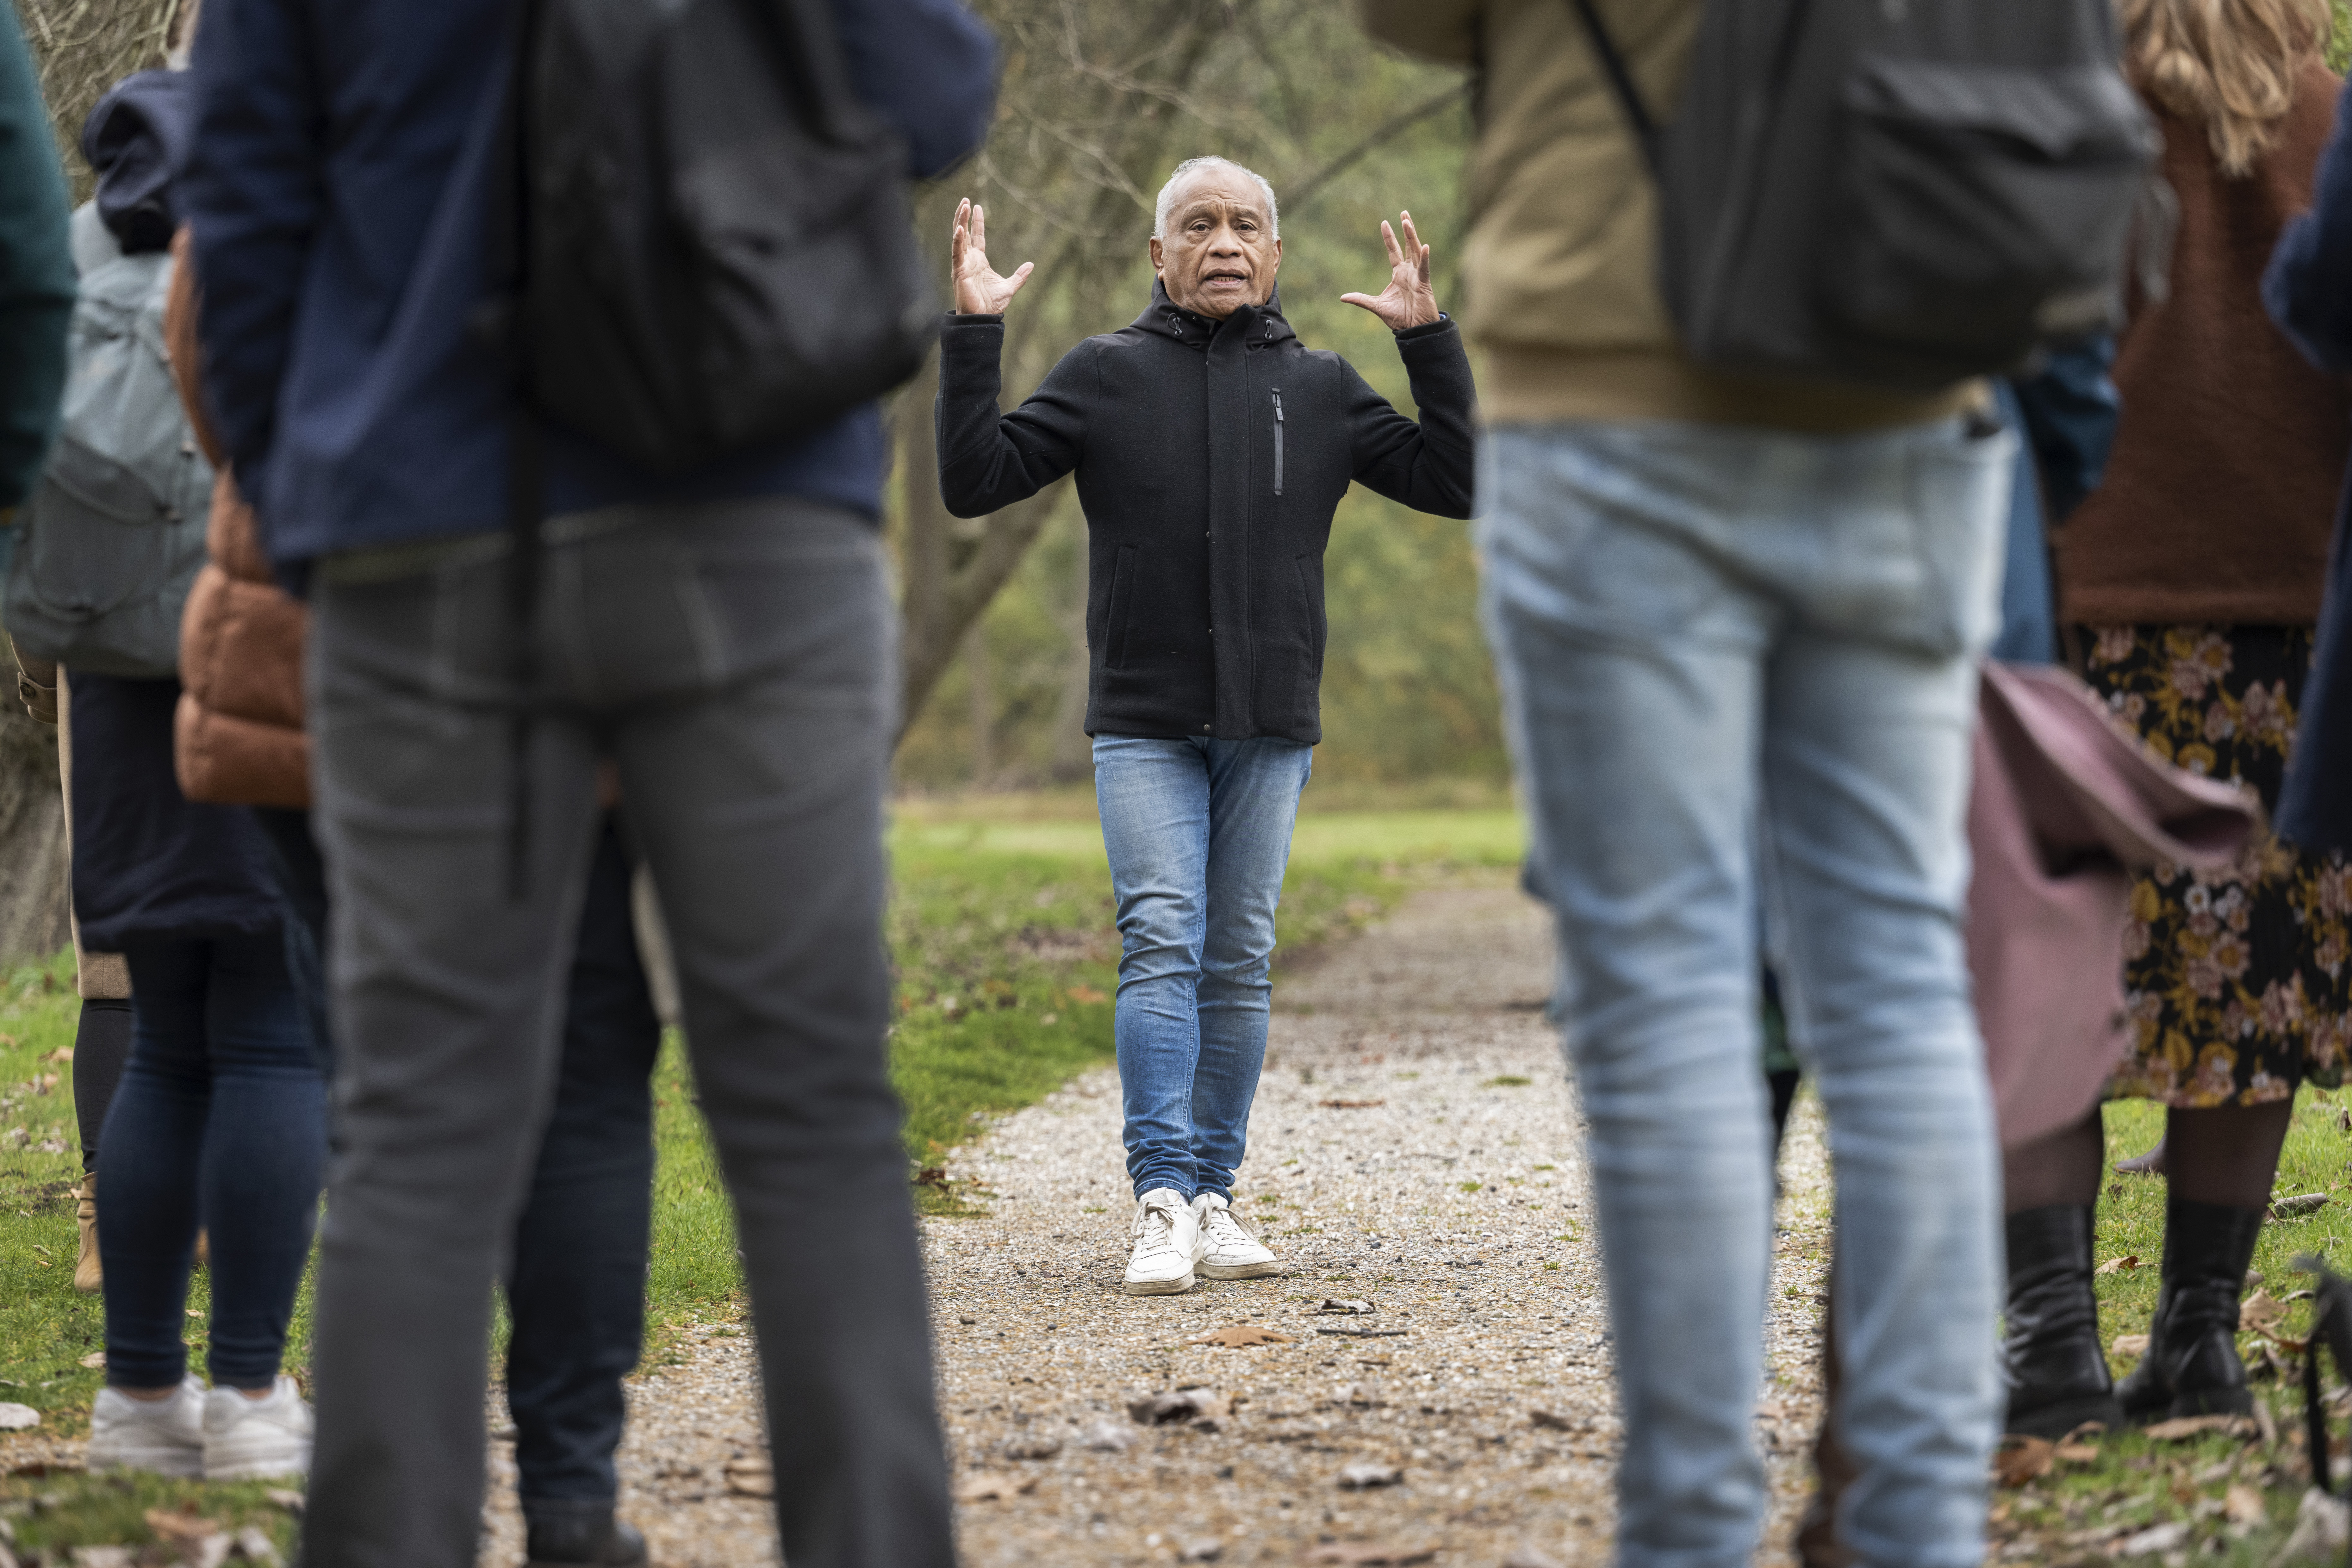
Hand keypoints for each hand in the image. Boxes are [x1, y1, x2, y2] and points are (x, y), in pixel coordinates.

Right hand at [950, 198, 1033, 315]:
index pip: (977, 236)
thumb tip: (1031, 264)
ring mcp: (963, 264)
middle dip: (964, 216)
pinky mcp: (959, 272)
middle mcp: (969, 260)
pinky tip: (959, 228)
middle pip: (964, 232)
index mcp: (979, 261)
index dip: (976, 221)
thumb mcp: (1010, 286)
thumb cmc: (991, 304)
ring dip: (959, 221)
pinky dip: (957, 241)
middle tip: (965, 200)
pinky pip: (957, 253)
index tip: (976, 206)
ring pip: (959, 238)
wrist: (983, 318)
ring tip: (962, 205)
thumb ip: (1020, 275)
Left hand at [1340, 211, 1438, 330]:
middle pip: (1407, 245)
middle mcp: (1408, 271)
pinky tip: (1424, 246)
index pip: (1393, 251)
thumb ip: (1361, 299)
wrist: (1413, 330)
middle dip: (1405, 229)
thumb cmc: (1399, 317)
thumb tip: (1342, 297)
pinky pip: (1424, 268)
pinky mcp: (1424, 283)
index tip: (1384, 223)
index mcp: (1398, 274)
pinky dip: (1424, 257)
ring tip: (1407, 221)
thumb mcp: (1376, 306)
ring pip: (1415, 251)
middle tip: (1403, 213)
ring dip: (1412, 236)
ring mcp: (1417, 275)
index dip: (1389, 237)